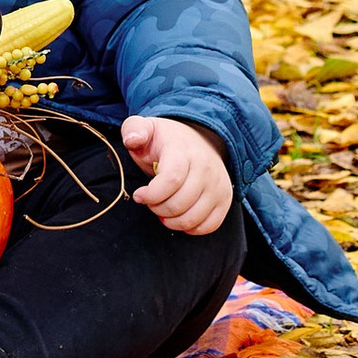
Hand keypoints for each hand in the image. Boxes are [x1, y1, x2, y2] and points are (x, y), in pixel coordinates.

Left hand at [124, 115, 232, 236]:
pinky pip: (210, 225)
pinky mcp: (224, 199)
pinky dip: (191, 228)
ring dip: (171, 221)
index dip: (151, 194)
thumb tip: (132, 139)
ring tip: (162, 210)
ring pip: (193, 218)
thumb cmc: (167, 140)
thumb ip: (134, 129)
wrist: (200, 139)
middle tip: (150, 202)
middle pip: (179, 203)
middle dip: (157, 208)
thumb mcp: (147, 128)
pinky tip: (179, 217)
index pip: (171, 180)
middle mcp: (205, 168)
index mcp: (183, 151)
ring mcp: (217, 186)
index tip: (139, 195)